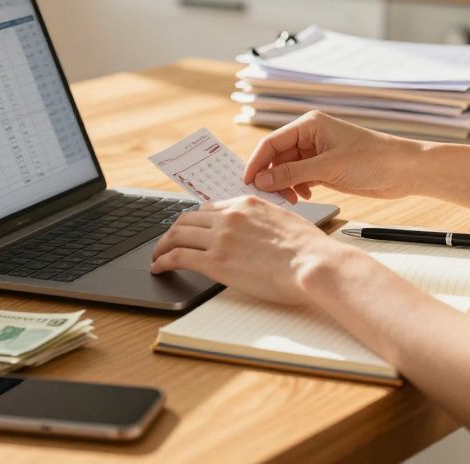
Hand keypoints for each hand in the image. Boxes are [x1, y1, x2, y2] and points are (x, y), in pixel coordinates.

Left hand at [149, 195, 357, 304]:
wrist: (312, 262)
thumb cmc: (308, 249)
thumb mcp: (284, 220)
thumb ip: (263, 221)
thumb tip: (258, 232)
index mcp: (246, 203)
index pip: (209, 208)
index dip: (194, 220)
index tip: (189, 229)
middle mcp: (229, 216)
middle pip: (187, 219)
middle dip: (173, 231)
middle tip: (166, 242)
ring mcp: (220, 237)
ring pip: (177, 235)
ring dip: (162, 246)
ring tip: (157, 257)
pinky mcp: (215, 261)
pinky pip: (178, 257)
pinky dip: (162, 261)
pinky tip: (158, 268)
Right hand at [243, 110, 423, 202]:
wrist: (405, 171)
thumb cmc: (374, 159)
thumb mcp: (329, 167)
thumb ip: (293, 174)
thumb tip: (262, 180)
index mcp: (309, 125)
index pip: (271, 142)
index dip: (256, 162)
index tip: (247, 182)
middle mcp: (310, 137)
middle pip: (277, 157)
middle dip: (271, 176)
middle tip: (267, 197)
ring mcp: (317, 153)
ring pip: (287, 170)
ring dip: (284, 185)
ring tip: (290, 200)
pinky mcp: (325, 168)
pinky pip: (300, 178)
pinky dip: (297, 188)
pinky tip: (304, 196)